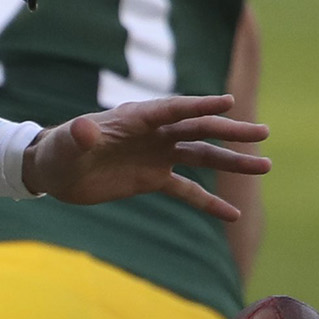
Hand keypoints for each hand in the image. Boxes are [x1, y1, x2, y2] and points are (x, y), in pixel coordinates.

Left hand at [25, 94, 270, 222]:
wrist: (53, 172)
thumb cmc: (57, 151)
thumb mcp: (65, 145)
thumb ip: (78, 136)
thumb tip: (85, 128)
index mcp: (136, 118)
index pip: (173, 109)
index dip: (199, 105)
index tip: (228, 103)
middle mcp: (153, 134)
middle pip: (198, 129)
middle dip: (230, 132)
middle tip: (263, 134)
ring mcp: (157, 156)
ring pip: (201, 157)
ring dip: (231, 162)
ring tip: (265, 167)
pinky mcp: (153, 179)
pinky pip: (187, 191)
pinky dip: (209, 202)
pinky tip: (233, 215)